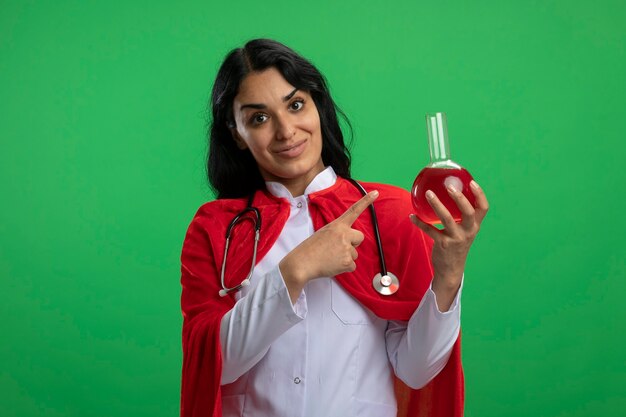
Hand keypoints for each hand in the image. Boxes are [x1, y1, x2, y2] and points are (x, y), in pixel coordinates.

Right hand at [280, 190, 378, 302]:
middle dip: (353, 243)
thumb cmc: (309, 249)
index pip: (353, 210)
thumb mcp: (323, 233)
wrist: (302, 263)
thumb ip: (337, 233)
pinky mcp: (347, 262)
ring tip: (330, 257)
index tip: (375, 193)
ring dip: (345, 257)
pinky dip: (344, 268)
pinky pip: (352, 266)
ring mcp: (346, 248)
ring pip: (355, 254)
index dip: (366, 201)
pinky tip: (332, 265)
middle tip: (338, 248)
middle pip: (360, 237)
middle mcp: (344, 234)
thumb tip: (347, 242)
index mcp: (337, 225)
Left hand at [410, 181, 488, 309]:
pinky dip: (419, 222)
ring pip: (447, 218)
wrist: (451, 269)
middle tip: (449, 186)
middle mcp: (468, 231)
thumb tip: (448, 194)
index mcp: (475, 226)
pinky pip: (429, 230)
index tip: (472, 183)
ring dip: (436, 204)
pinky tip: (412, 216)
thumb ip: (460, 217)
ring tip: (428, 193)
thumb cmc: (457, 245)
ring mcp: (456, 238)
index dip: (479, 195)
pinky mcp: (443, 244)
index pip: (483, 208)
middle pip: (468, 211)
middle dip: (459, 198)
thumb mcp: (464, 231)